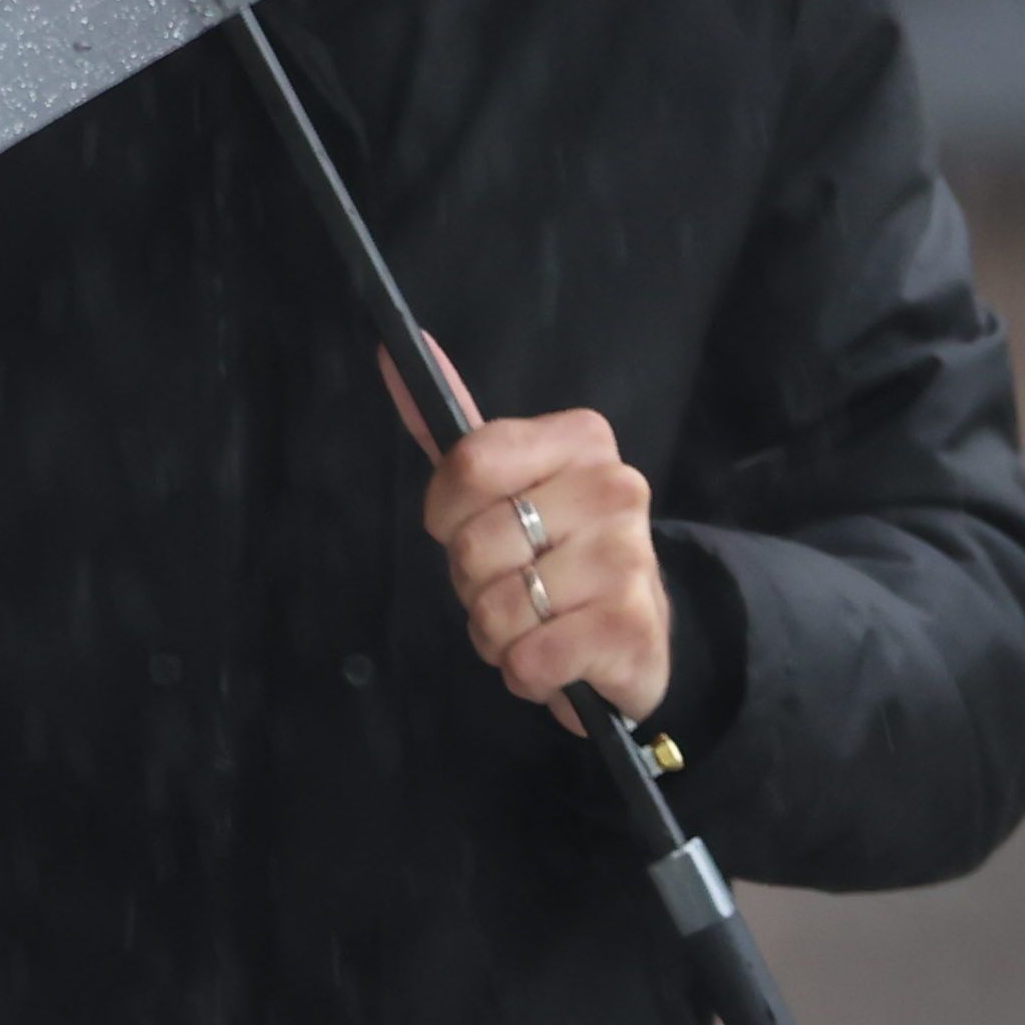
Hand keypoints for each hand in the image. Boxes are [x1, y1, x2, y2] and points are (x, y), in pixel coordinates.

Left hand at [403, 353, 671, 723]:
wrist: (631, 636)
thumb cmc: (552, 554)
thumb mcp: (502, 487)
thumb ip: (446, 427)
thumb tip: (391, 352)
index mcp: (582, 439)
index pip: (468, 463)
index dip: (446, 512)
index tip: (467, 525)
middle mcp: (617, 487)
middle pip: (473, 544)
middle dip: (472, 583)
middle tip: (512, 583)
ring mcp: (629, 559)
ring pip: (497, 609)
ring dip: (497, 634)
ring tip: (534, 622)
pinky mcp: (632, 630)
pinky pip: (529, 660)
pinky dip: (525, 672)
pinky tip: (556, 658)